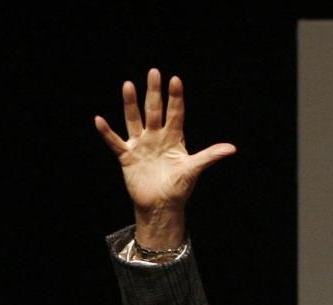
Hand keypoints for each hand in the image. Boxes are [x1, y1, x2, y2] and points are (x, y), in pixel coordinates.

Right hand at [94, 68, 235, 248]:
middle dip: (154, 92)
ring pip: (134, 120)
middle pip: (154, 111)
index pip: (175, 113)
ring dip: (131, 104)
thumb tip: (232, 148)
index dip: (175, 98)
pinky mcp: (127, 157)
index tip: (175, 80)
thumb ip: (210, 156)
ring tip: (128, 85)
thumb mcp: (194, 169)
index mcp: (174, 138)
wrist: (161, 205)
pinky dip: (107, 132)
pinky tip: (99, 120)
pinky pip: (115, 142)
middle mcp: (156, 137)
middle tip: (154, 72)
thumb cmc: (179, 187)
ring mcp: (141, 145)